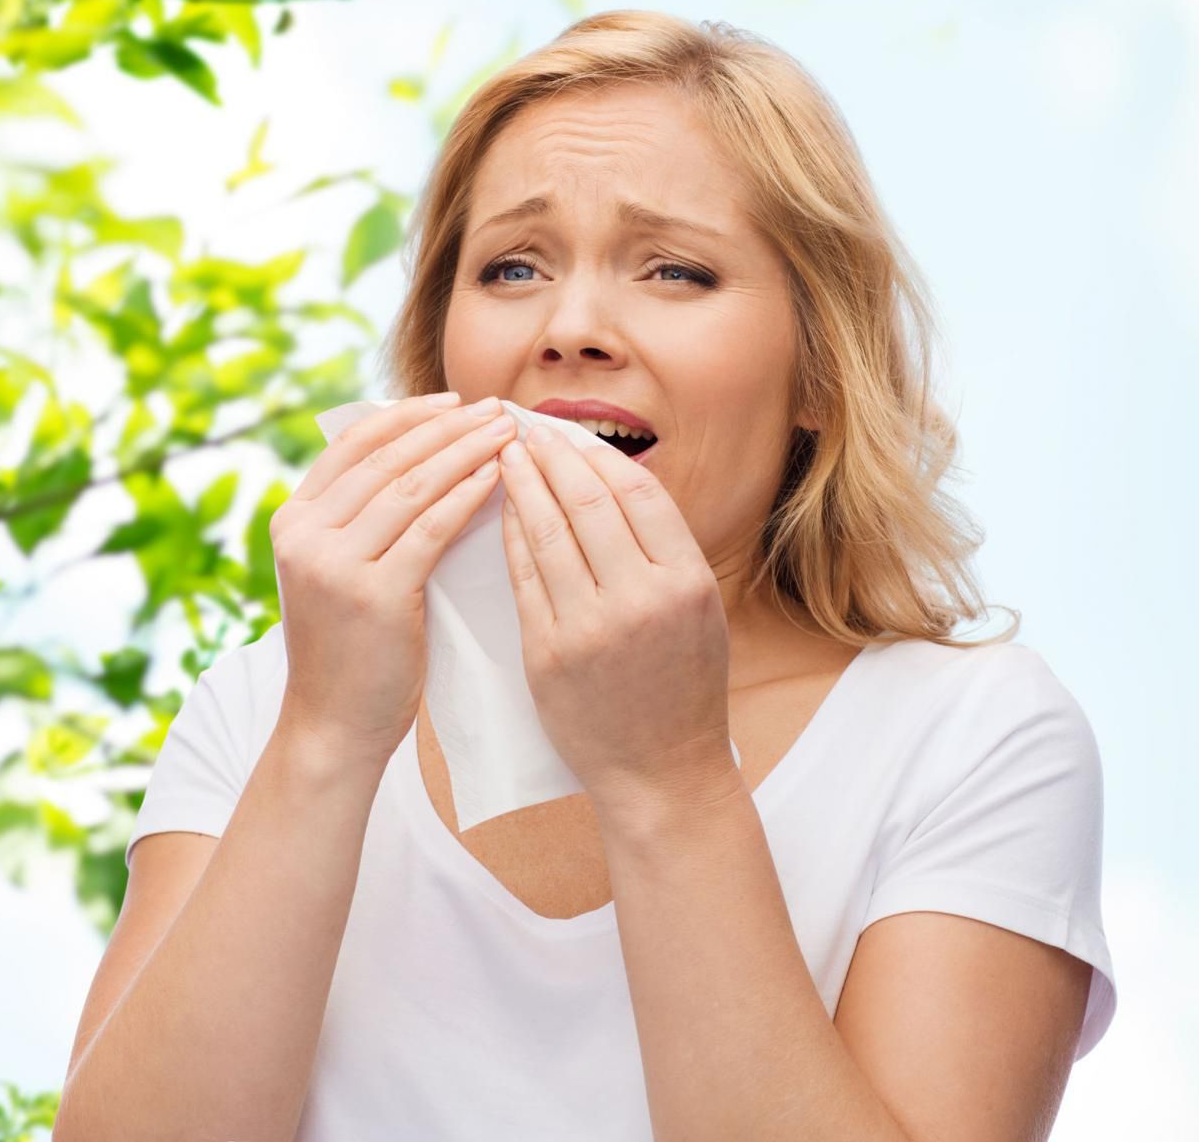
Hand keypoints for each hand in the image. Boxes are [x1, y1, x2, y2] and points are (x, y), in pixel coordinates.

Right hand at [271, 392, 516, 767]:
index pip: (352, 444)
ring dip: (466, 451)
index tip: (454, 399)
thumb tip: (423, 455)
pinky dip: (468, 496)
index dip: (407, 415)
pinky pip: (430, 528)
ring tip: (507, 433)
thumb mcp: (335, 570)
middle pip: (386, 458)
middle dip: (447, 426)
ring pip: (411, 486)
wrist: (334, 724)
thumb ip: (359, 519)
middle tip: (496, 407)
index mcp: (291, 520)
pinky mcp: (373, 593)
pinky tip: (499, 478)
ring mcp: (334, 563)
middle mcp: (305, 534)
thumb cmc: (349, 649)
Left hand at [495, 425, 733, 808]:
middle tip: (524, 427)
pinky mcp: (547, 653)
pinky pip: (522, 577)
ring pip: (547, 534)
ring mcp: (591, 628)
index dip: (598, 454)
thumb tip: (612, 478)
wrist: (661, 770)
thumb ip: (662, 550)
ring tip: (502, 455)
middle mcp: (641, 599)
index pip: (639, 493)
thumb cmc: (682, 685)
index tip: (569, 431)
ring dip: (522, 486)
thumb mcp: (697, 610)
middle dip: (552, 456)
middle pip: (589, 503)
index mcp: (686, 582)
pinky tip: (500, 510)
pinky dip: (510, 535)